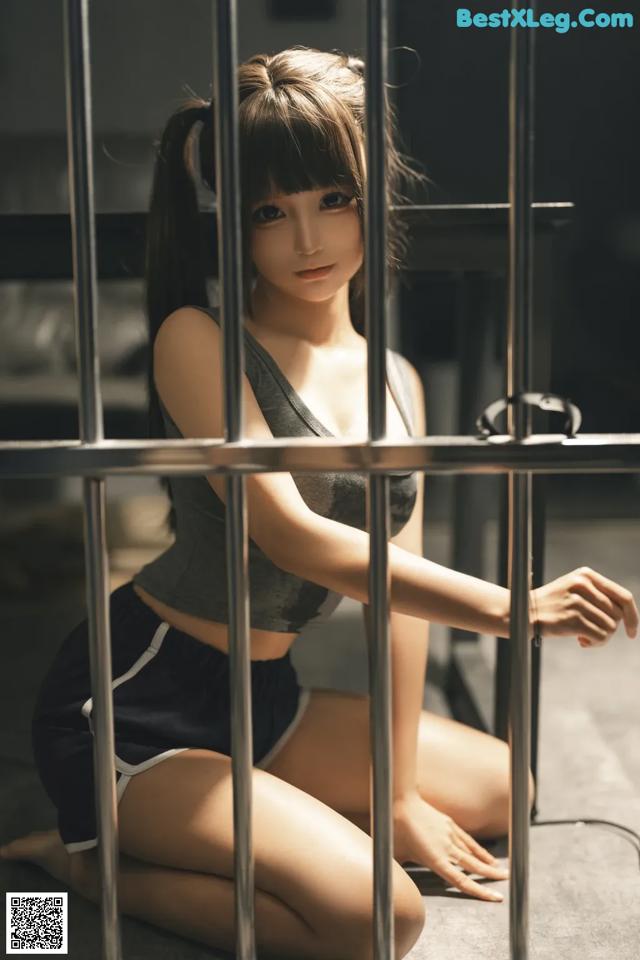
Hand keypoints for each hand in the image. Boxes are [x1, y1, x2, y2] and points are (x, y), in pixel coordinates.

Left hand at [392, 792, 507, 902]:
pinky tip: (483, 853)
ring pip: (472, 852)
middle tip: (507, 882)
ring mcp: (450, 834)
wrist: (401, 803)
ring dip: (487, 862)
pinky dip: (477, 848)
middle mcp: (447, 848)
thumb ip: (402, 873)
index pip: (462, 881)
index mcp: (436, 860)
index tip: (497, 898)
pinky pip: (467, 839)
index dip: (480, 891)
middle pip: (473, 866)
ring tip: (500, 870)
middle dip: (491, 876)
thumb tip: (397, 884)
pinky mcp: (449, 823)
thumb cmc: (395, 832)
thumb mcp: (398, 857)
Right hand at [530, 566, 637, 647]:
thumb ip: (599, 596)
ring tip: (583, 636)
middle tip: (592, 631)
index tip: (632, 632)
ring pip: (610, 628)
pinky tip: (580, 641)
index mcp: (586, 575)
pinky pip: (600, 637)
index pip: (623, 597)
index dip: (632, 616)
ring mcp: (577, 602)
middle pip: (617, 615)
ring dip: (600, 638)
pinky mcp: (572, 619)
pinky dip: (593, 643)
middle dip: (609, 628)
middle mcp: (583, 585)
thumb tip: (627, 615)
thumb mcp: (574, 589)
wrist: (523, 612)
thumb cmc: (553, 605)